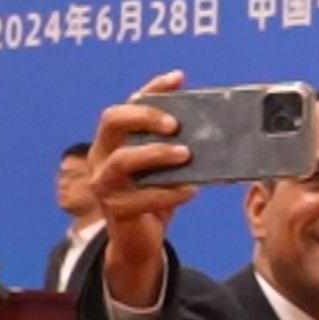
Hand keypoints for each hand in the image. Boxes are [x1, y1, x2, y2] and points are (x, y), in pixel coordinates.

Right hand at [89, 70, 197, 307]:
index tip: (179, 78)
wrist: (140, 241)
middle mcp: (102, 157)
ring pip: (120, 160)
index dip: (151, 89)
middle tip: (175, 124)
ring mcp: (104, 184)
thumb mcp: (165, 166)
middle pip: (112, 121)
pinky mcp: (116, 210)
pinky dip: (168, 192)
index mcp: (114, 140)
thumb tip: (216, 126)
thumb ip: (178, 145)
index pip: (128, 104)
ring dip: (155, 153)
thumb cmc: (154, 195)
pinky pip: (140, 197)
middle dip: (145, 116)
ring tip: (185, 154)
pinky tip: (191, 190)